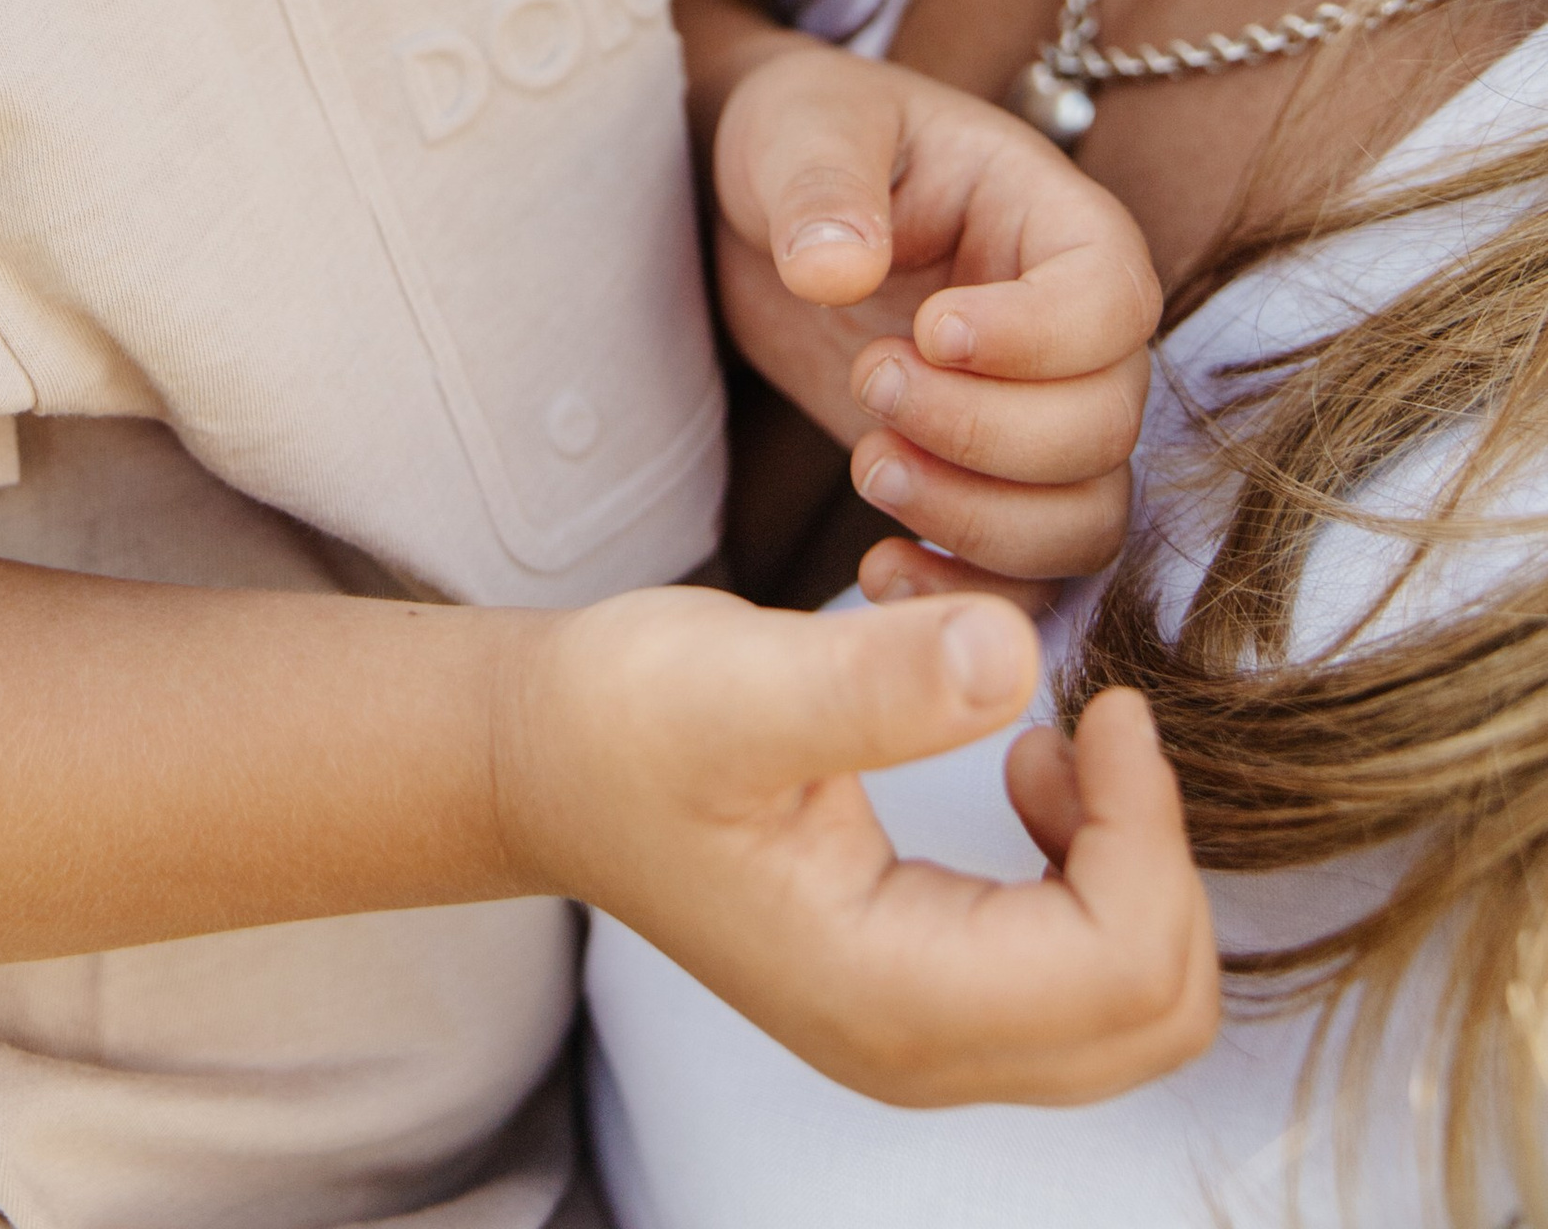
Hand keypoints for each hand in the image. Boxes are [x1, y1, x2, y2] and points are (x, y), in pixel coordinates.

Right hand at [500, 582, 1215, 1105]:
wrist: (542, 761)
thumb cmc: (622, 719)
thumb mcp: (735, 681)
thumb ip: (874, 682)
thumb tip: (1017, 652)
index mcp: (884, 993)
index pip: (1120, 965)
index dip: (1148, 826)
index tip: (1102, 702)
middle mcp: (915, 1049)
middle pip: (1153, 1016)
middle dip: (1158, 861)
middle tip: (1092, 724)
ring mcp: (920, 1036)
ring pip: (1132, 1010)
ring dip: (1132, 871)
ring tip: (1049, 748)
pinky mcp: (920, 995)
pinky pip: (1081, 980)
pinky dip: (1096, 882)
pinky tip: (1024, 776)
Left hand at [709, 42, 1160, 591]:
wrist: (759, 206)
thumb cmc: (802, 136)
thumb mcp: (801, 126)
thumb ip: (822, 184)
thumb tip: (835, 268)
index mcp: (1055, 221)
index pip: (1113, 300)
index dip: (1037, 337)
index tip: (927, 328)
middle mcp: (1075, 331)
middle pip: (1106, 424)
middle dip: (984, 431)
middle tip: (870, 381)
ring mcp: (1038, 415)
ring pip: (1087, 518)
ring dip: (980, 521)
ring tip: (868, 467)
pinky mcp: (987, 484)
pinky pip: (1033, 576)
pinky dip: (972, 594)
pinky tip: (879, 568)